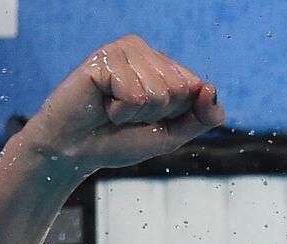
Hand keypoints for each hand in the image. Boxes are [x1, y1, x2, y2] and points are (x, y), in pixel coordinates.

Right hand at [15, 35, 225, 172]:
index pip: (196, 87)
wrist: (76, 151)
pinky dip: (120, 111)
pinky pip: (134, 94)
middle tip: (127, 115)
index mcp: (164, 65)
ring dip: (135, 113)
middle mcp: (144, 51)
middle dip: (156, 114)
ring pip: (158, 92)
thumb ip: (202, 117)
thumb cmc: (120, 140)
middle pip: (179, 89)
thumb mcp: (172, 135)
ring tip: (113, 109)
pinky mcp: (104, 57)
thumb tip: (211, 89)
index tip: (149, 118)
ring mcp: (123, 50)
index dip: (176, 115)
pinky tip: (103, 104)